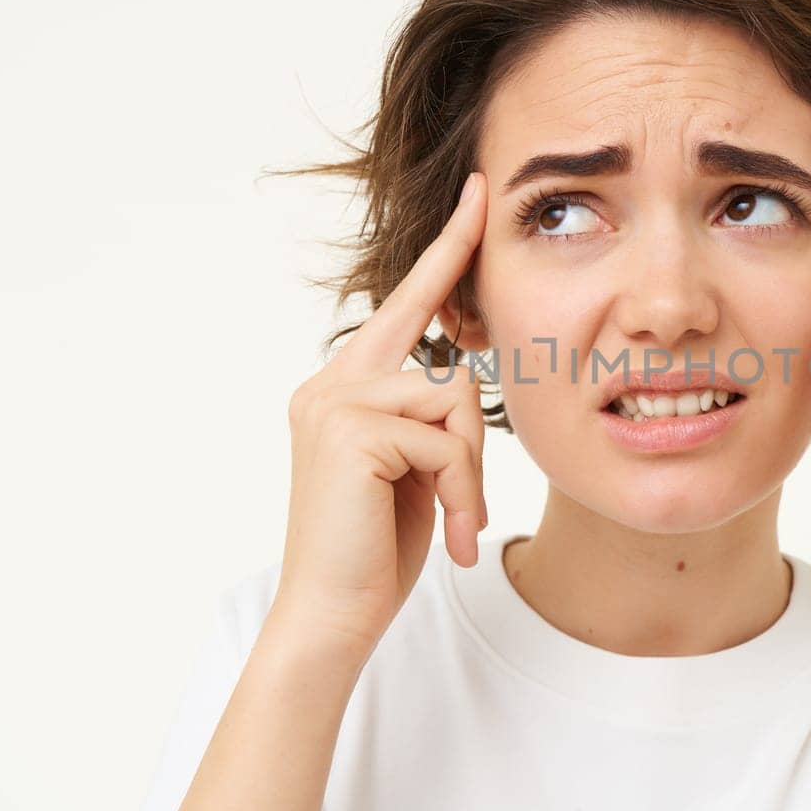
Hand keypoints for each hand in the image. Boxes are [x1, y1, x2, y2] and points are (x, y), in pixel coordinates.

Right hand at [273, 171, 489, 659]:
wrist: (333, 616)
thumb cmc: (377, 550)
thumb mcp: (414, 471)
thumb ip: (428, 417)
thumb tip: (462, 379)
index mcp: (345, 387)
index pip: (408, 305)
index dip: (448, 249)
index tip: (479, 194)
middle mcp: (331, 383)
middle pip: (451, 372)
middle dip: (470, 446)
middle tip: (460, 510)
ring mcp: (334, 399)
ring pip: (456, 405)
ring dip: (469, 476)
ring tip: (450, 527)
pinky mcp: (349, 426)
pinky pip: (445, 440)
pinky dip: (461, 492)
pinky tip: (445, 536)